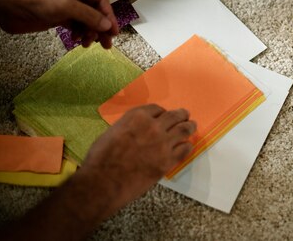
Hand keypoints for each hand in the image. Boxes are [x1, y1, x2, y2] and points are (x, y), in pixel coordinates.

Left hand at [0, 0, 118, 47]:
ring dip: (89, 32)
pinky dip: (79, 33)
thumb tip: (107, 25)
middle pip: (95, 11)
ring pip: (86, 20)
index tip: (113, 31)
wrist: (7, 7)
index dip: (109, 15)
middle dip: (101, 27)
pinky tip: (77, 40)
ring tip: (89, 43)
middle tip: (107, 43)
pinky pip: (76, 26)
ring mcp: (66, 5)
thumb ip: (89, 16)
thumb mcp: (66, 6)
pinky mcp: (58, 16)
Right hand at [80, 105, 195, 211]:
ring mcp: (163, 143)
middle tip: (186, 116)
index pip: (157, 109)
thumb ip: (129, 127)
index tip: (164, 116)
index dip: (162, 113)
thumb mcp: (112, 132)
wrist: (103, 183)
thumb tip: (136, 130)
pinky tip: (187, 146)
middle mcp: (153, 126)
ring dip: (189, 127)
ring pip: (184, 129)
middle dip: (181, 115)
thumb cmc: (100, 158)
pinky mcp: (168, 161)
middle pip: (174, 116)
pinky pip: (185, 149)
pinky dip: (187, 146)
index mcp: (137, 117)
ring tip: (192, 126)